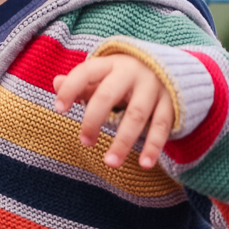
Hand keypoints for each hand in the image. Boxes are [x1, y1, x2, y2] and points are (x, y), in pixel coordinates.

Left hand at [53, 54, 175, 168]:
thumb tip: (56, 82)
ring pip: (136, 115)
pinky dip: (153, 147)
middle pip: (108, 96)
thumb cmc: (127, 77)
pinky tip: (145, 164)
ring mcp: (153, 87)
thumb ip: (83, 82)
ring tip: (110, 163)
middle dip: (93, 120)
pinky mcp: (170, 103)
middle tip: (85, 142)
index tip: (58, 109)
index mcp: (111, 64)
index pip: (85, 72)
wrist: (172, 68)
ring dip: (123, 141)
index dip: (71, 89)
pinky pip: (161, 126)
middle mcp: (132, 73)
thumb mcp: (106, 75)